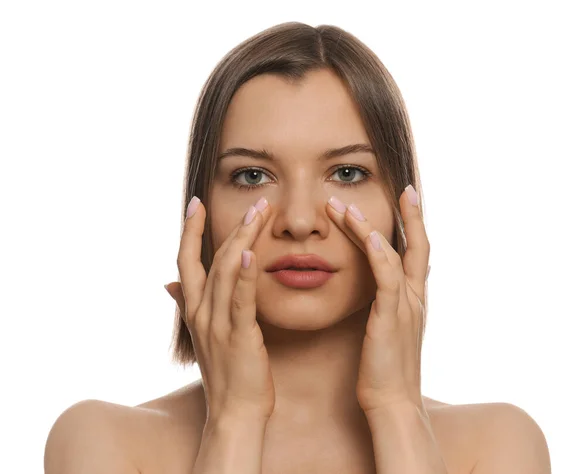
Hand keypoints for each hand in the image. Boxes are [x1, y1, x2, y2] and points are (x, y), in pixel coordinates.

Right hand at [165, 196, 275, 420]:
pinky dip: (244, 276)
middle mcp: (201, 312)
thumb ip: (188, 305)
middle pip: (211, 258)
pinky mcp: (239, 336)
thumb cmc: (226, 372)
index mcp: (194, 309)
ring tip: (261, 213)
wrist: (234, 412)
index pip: (185, 260)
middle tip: (256, 202)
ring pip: (226, 271)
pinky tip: (250, 254)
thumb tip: (169, 284)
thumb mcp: (203, 335)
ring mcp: (217, 324)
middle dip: (232, 226)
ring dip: (243, 239)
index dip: (189, 230)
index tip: (196, 202)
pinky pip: (240, 301)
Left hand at [326, 185, 429, 412]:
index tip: (408, 199)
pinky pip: (387, 279)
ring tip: (344, 206)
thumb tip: (389, 290)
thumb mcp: (390, 333)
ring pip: (393, 255)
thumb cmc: (385, 371)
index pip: (417, 254)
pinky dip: (378, 255)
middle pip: (418, 246)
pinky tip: (366, 235)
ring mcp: (406, 307)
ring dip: (369, 227)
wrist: (393, 403)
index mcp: (413, 301)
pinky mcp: (391, 318)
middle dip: (411, 216)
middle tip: (404, 188)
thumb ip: (391, 307)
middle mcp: (415, 298)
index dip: (415, 225)